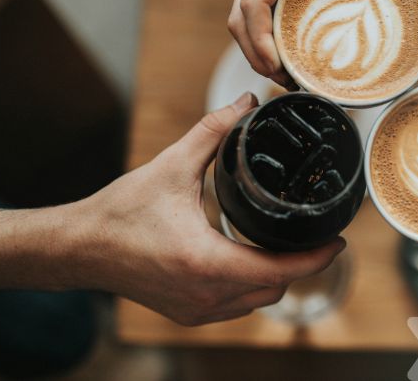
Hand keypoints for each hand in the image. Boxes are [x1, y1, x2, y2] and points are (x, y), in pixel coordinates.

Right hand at [72, 92, 344, 325]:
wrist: (79, 248)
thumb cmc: (120, 212)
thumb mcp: (171, 166)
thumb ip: (213, 132)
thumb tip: (243, 103)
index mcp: (208, 262)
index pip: (282, 270)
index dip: (317, 257)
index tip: (338, 239)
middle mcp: (206, 294)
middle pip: (276, 288)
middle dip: (301, 264)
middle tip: (313, 234)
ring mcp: (197, 310)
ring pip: (257, 301)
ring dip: (276, 276)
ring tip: (286, 244)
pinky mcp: (187, 313)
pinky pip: (236, 306)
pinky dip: (250, 286)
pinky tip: (249, 260)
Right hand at [228, 0, 417, 86]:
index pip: (251, 5)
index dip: (260, 41)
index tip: (279, 65)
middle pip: (237, 22)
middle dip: (257, 56)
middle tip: (288, 81)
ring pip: (238, 18)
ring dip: (255, 49)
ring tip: (285, 73)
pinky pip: (250, 8)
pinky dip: (260, 34)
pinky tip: (283, 47)